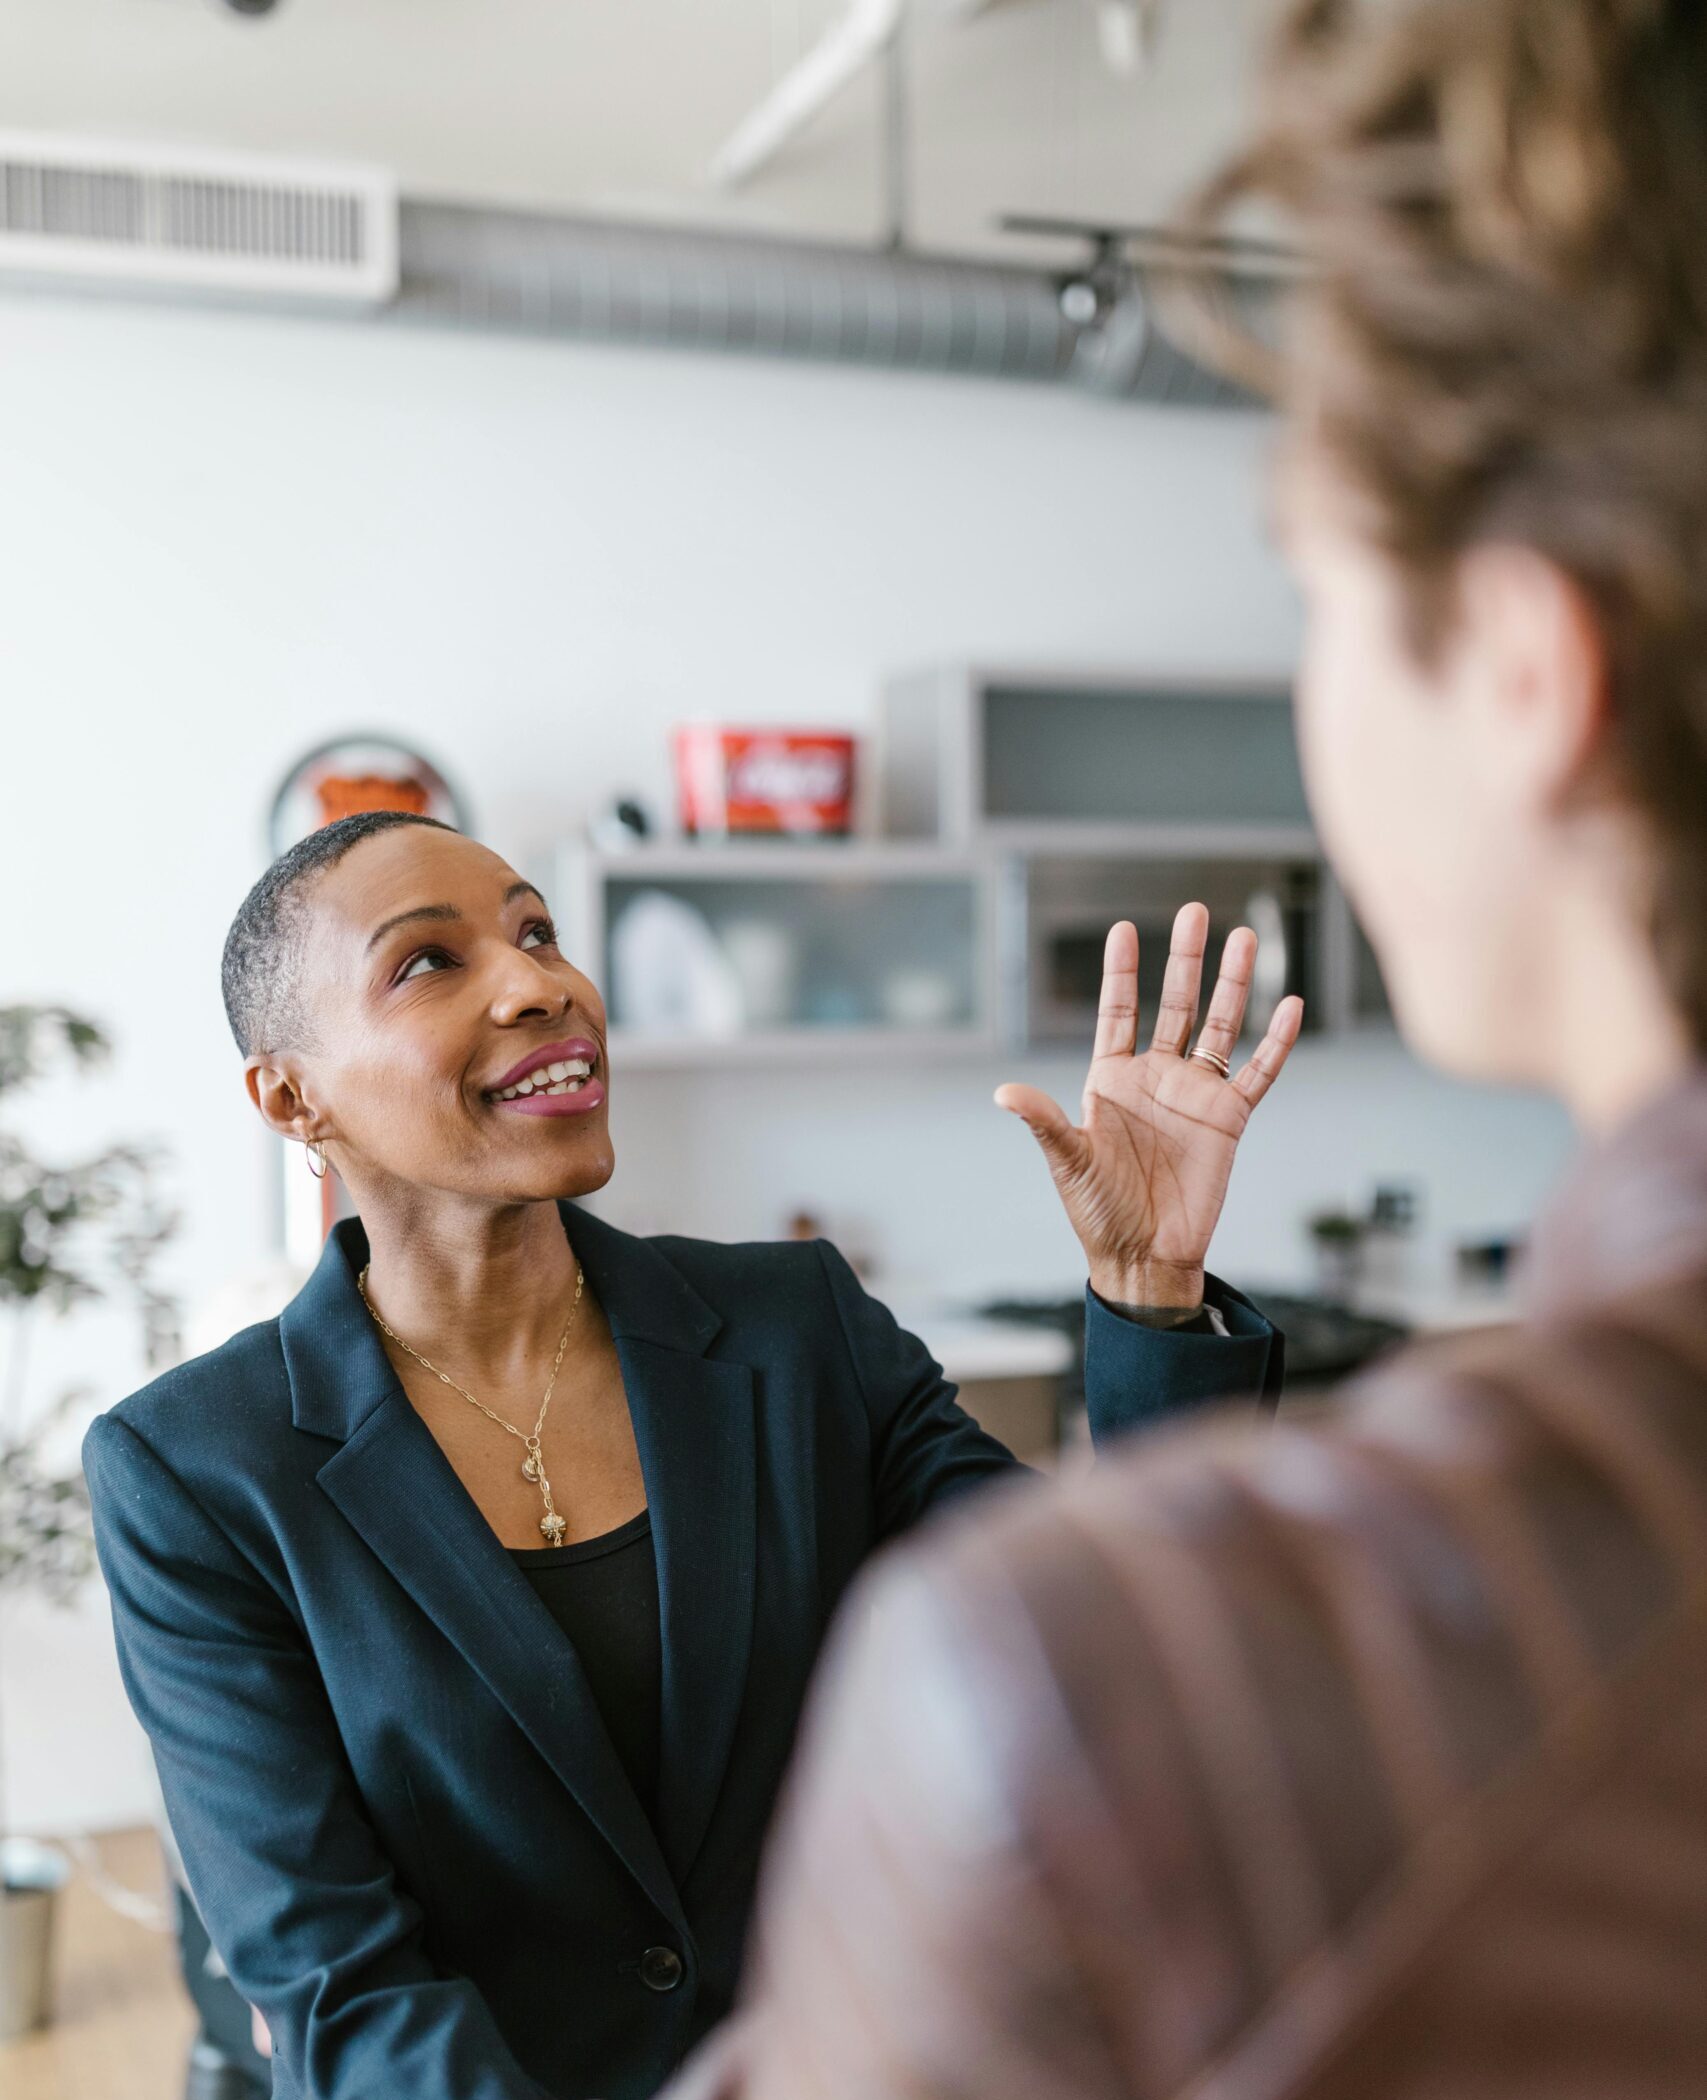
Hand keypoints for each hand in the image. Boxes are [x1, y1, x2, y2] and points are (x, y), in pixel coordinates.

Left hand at [996, 905, 1302, 1307]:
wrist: (1144, 1256)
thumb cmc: (1099, 1211)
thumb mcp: (1068, 1161)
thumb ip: (1045, 1121)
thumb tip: (1003, 1092)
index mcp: (1112, 1079)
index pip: (1119, 1012)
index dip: (1121, 972)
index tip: (1123, 928)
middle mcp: (1156, 1078)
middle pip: (1176, 1004)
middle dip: (1185, 959)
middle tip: (1195, 911)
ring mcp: (1195, 1095)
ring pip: (1221, 1026)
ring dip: (1234, 984)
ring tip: (1246, 938)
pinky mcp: (1229, 1120)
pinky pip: (1259, 1072)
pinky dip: (1276, 1040)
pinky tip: (1288, 1004)